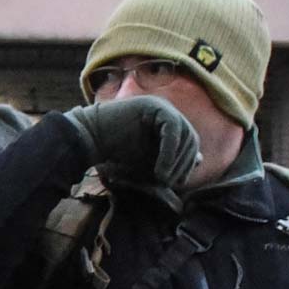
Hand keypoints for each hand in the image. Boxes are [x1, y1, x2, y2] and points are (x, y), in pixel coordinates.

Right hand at [68, 94, 200, 193]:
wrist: (88, 139)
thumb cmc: (116, 151)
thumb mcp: (150, 159)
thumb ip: (172, 158)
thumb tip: (200, 160)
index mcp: (168, 121)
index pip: (189, 142)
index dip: (187, 164)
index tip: (177, 182)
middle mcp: (167, 110)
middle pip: (190, 138)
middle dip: (184, 164)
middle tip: (172, 183)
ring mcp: (161, 106)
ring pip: (185, 135)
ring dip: (177, 161)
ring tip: (164, 179)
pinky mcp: (153, 107)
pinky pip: (172, 129)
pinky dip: (169, 152)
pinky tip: (161, 170)